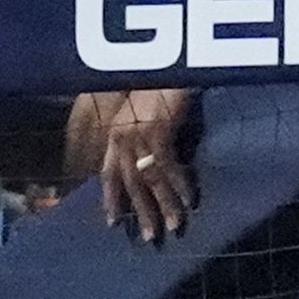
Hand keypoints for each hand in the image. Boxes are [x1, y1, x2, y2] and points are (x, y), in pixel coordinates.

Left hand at [94, 87, 196, 242]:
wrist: (167, 61)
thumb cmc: (161, 81)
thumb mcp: (144, 110)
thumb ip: (142, 133)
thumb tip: (152, 158)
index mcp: (115, 134)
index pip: (107, 174)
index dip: (110, 200)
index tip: (114, 223)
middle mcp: (121, 137)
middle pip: (130, 183)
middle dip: (141, 212)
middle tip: (149, 237)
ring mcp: (137, 134)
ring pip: (149, 179)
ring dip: (163, 205)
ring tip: (173, 226)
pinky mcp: (156, 130)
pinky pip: (168, 166)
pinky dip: (180, 185)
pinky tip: (190, 200)